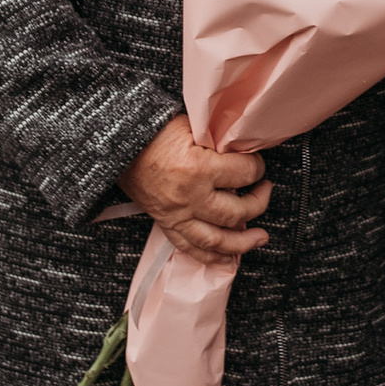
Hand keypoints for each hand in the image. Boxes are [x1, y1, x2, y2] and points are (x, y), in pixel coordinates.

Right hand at [112, 116, 271, 265]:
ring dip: (244, 242)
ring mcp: (177, 215)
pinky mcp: (167, 224)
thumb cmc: (155, 131)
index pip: (244, 174)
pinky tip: (229, 258)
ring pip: (218, 240)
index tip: (258, 163)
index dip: (257, 167)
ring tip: (260, 237)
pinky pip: (191, 248)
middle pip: (238, 211)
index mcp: (198, 168)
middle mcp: (190, 197)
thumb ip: (219, 143)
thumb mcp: (192, 127)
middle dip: (259, 202)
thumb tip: (246, 153)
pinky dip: (211, 257)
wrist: (119, 146)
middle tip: (265, 191)